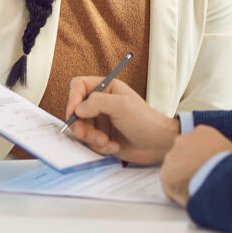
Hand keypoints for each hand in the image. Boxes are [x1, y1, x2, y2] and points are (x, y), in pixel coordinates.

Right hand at [65, 77, 179, 164]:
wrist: (158, 144)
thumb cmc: (145, 121)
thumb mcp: (122, 106)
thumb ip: (97, 102)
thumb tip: (77, 109)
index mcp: (107, 88)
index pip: (79, 86)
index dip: (73, 97)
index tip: (73, 112)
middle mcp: (101, 103)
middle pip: (76, 110)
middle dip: (81, 125)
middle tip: (85, 134)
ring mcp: (101, 121)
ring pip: (81, 128)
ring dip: (91, 138)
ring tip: (106, 142)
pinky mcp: (102, 137)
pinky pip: (89, 142)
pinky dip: (99, 146)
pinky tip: (114, 147)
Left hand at [161, 125, 231, 206]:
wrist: (223, 179)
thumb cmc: (231, 166)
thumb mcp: (230, 150)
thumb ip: (219, 150)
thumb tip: (221, 160)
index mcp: (201, 132)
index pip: (195, 143)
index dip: (199, 157)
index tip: (205, 165)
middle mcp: (183, 140)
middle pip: (182, 154)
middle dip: (188, 165)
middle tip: (200, 177)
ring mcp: (172, 156)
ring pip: (174, 170)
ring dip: (182, 179)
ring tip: (196, 188)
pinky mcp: (166, 173)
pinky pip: (169, 186)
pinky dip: (177, 192)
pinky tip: (190, 194)